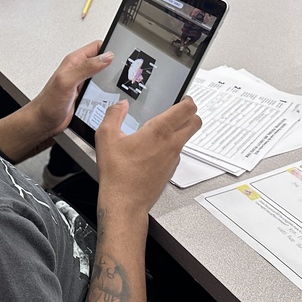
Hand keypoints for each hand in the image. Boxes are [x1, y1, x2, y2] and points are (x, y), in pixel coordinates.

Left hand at [0, 42, 113, 162]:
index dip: (110, 48)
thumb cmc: (48, 103)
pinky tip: (111, 96)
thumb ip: (86, 67)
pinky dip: (107, 92)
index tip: (122, 53)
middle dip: (114, 64)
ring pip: (102, 76)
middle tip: (125, 70)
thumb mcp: (67, 81)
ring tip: (121, 83)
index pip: (97, 47)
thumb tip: (106, 57)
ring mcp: (82, 84)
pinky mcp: (84, 96)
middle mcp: (78, 71)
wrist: (42, 123)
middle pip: (102, 61)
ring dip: (110, 80)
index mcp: (74, 62)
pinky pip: (100, 90)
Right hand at [95, 97, 200, 217]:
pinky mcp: (170, 171)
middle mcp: (171, 144)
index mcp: (159, 131)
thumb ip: (114, 114)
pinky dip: (169, 147)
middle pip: (195, 123)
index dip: (188, 100)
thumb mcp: (106, 137)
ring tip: (159, 130)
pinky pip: (175, 153)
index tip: (183, 98)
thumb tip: (121, 105)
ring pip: (185, 138)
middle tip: (179, 110)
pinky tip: (151, 150)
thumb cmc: (117, 174)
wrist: (125, 203)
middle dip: (190, 114)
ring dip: (179, 131)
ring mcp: (173, 159)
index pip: (187, 109)